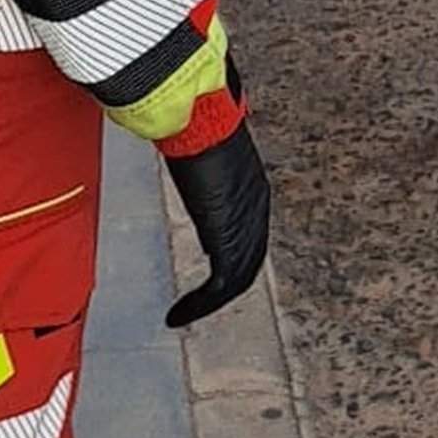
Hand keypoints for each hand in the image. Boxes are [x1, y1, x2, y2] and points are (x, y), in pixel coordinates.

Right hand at [164, 118, 272, 328]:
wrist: (202, 122)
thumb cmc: (201, 124)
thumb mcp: (206, 149)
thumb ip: (202, 161)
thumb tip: (187, 150)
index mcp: (254, 189)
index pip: (252, 235)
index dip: (234, 259)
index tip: (213, 277)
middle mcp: (257, 208)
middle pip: (251, 261)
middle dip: (226, 288)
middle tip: (199, 306)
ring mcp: (247, 224)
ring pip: (239, 279)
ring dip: (211, 303)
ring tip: (184, 315)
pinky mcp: (229, 237)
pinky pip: (222, 285)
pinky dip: (201, 304)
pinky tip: (180, 313)